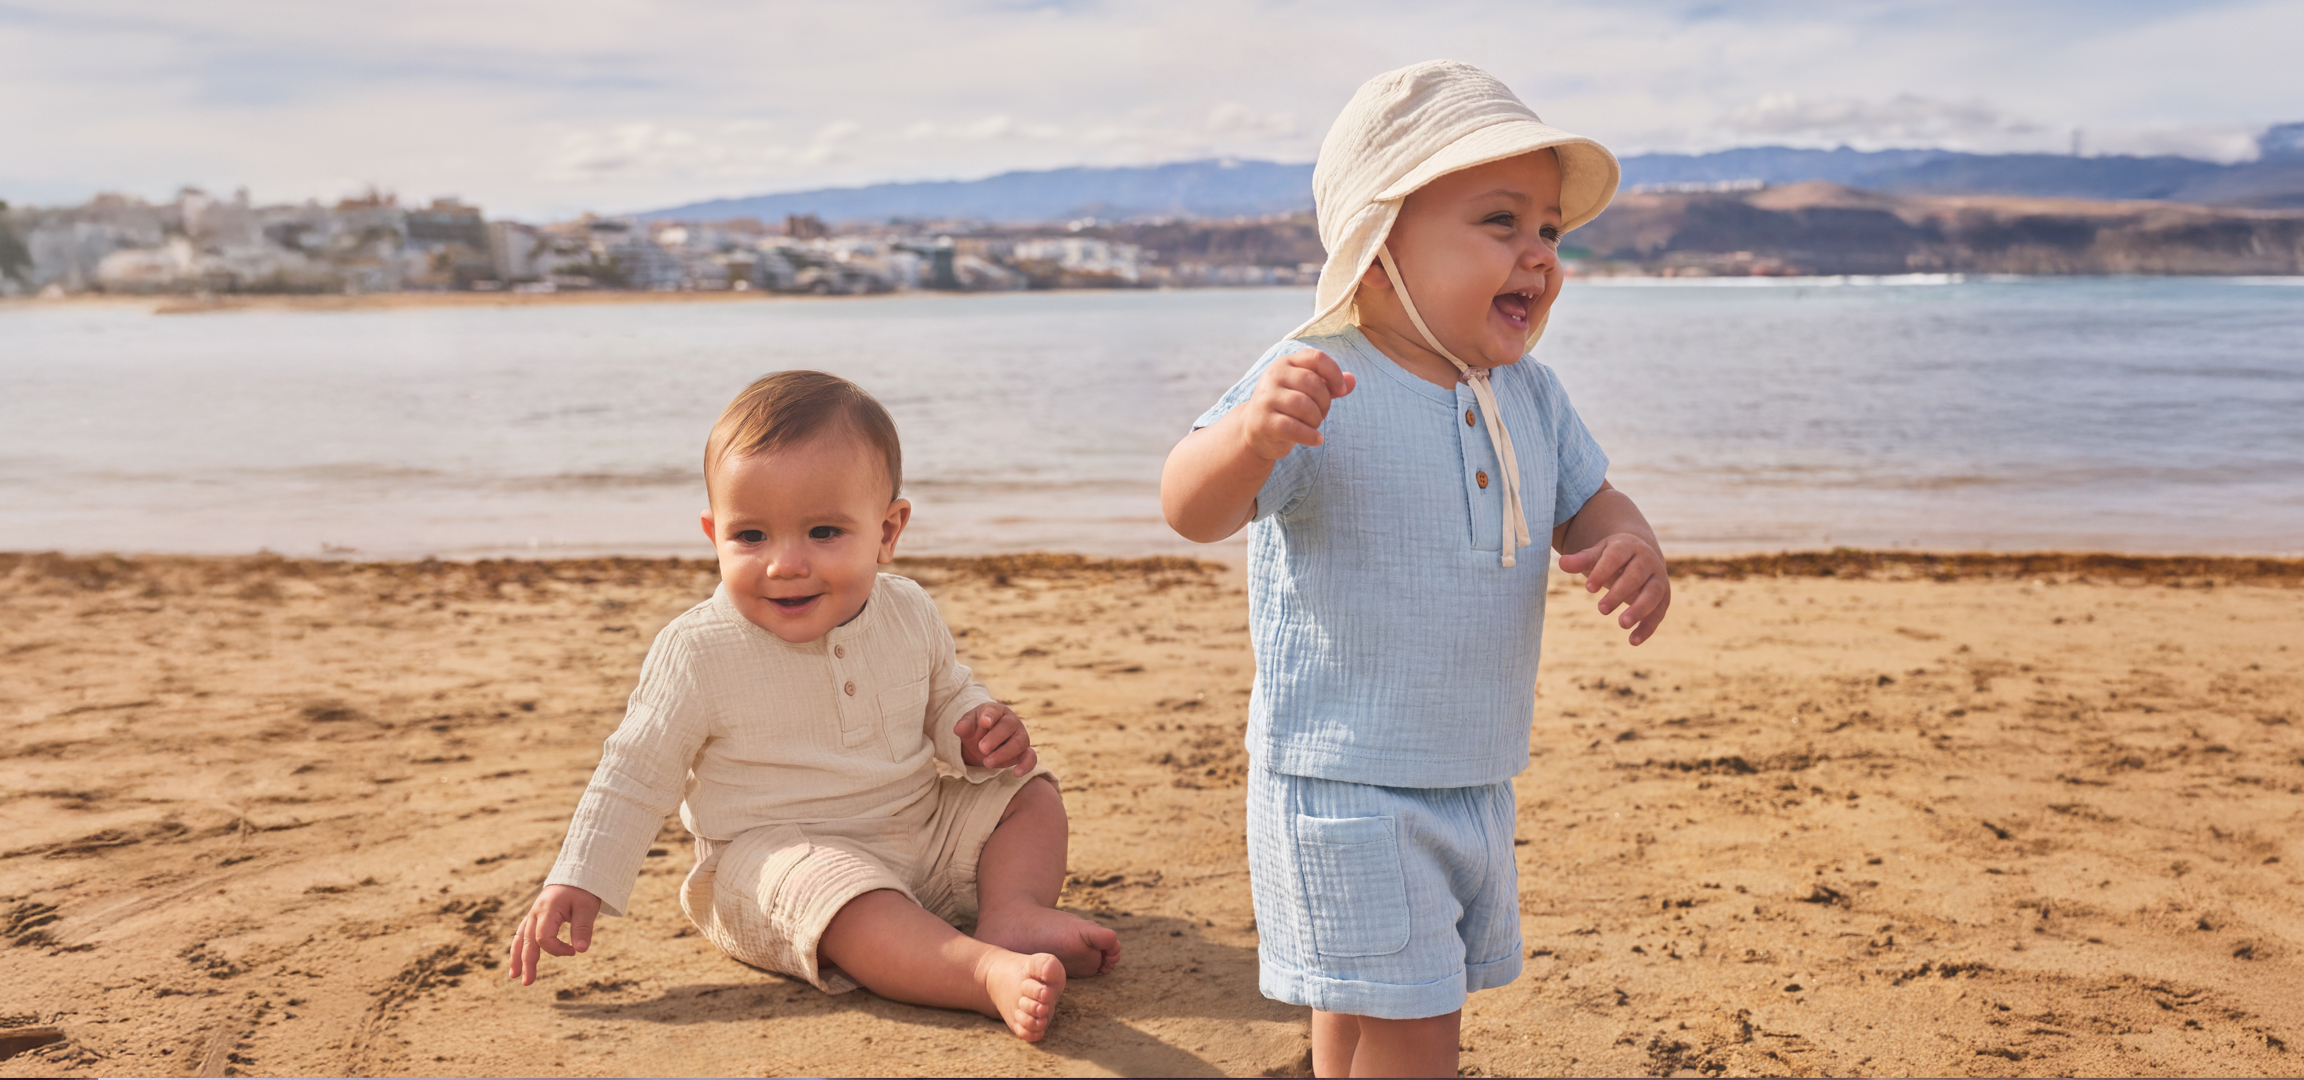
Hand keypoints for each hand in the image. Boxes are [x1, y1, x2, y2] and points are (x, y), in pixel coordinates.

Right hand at [507, 883, 601, 985]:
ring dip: (516, 958)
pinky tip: (517, 962)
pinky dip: (518, 948)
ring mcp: (532, 915)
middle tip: (528, 983)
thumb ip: (583, 928)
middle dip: (527, 963)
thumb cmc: (583, 891)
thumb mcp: (587, 908)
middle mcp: (535, 913)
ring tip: (514, 976)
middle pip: (527, 941)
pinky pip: (521, 934)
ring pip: (520, 938)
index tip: (574, 951)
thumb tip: (581, 950)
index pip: (544, 938)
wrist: (576, 875)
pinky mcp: (534, 917)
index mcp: (547, 910)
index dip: (557, 949)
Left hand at [955, 701, 1038, 776]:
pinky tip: (1016, 773)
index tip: (984, 722)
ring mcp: (1020, 736)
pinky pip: (1031, 757)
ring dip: (1004, 754)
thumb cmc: (977, 729)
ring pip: (1019, 742)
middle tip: (981, 748)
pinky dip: (1026, 765)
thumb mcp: (968, 725)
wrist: (985, 739)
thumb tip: (959, 729)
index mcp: (996, 711)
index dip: (990, 716)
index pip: (994, 711)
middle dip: (995, 738)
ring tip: (987, 763)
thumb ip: (965, 726)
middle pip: (1008, 727)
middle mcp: (1011, 721)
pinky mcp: (1024, 751)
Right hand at [1239, 349, 1354, 460]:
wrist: (1255, 430)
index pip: (1316, 358)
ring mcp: (1266, 398)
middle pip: (1313, 383)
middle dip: (1325, 402)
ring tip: (1314, 425)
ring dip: (1316, 419)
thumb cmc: (1287, 407)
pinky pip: (1294, 428)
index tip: (1342, 390)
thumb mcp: (1308, 392)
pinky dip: (1311, 436)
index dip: (1334, 373)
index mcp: (1286, 363)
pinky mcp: (1263, 421)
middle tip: (1322, 414)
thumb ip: (1330, 385)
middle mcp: (1273, 375)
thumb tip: (1352, 380)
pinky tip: (1317, 440)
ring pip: (1304, 405)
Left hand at [1559, 533, 1670, 645]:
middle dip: (1619, 593)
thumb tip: (1562, 563)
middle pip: (1636, 576)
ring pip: (1653, 593)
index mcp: (1628, 546)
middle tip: (1601, 609)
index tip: (1588, 589)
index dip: (1603, 571)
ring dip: (1639, 609)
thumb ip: (1581, 560)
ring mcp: (1658, 578)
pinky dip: (1647, 627)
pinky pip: (1659, 612)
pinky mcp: (1664, 597)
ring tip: (1622, 624)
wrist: (1640, 555)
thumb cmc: (1612, 557)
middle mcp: (1647, 560)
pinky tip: (1633, 641)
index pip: (1616, 557)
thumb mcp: (1597, 554)